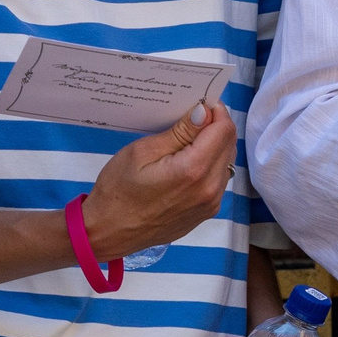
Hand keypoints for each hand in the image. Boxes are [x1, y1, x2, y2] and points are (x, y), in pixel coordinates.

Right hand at [81, 102, 236, 259]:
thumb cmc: (118, 190)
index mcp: (193, 171)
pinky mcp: (206, 212)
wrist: (108, 232)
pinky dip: (210, 164)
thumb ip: (180, 132)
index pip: (224, 129)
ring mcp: (210, 204)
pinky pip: (219, 180)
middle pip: (229, 144)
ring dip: (214, 146)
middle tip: (192, 119)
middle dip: (216, 126)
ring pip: (226, 162)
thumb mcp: (142, 152)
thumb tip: (205, 112)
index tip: (199, 104)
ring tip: (187, 140)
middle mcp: (209, 189)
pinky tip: (188, 161)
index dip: (215, 111)